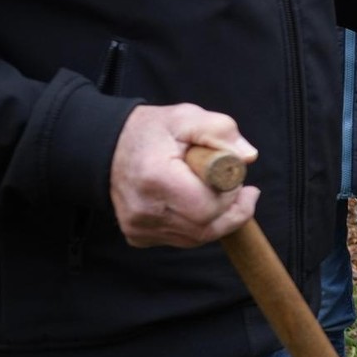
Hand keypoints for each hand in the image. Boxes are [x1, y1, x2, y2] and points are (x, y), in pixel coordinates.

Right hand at [109, 104, 259, 247]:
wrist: (108, 148)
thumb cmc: (153, 132)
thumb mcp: (187, 117)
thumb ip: (221, 131)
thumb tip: (247, 157)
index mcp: (157, 179)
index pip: (208, 207)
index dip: (230, 195)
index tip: (234, 176)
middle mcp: (144, 210)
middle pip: (206, 228)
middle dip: (232, 209)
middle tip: (240, 188)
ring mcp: (138, 227)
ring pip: (196, 238)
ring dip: (218, 219)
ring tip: (221, 192)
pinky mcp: (138, 236)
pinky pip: (181, 240)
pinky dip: (198, 225)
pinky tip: (199, 203)